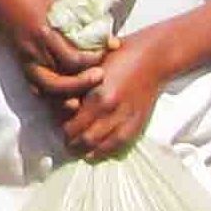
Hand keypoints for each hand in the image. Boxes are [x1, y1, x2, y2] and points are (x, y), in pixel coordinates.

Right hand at [0, 0, 104, 99]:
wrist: (0, 6)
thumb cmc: (33, 0)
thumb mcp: (60, 3)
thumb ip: (87, 22)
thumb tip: (114, 42)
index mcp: (45, 33)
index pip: (72, 58)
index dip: (91, 61)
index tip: (104, 56)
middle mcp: (35, 52)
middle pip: (60, 80)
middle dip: (82, 84)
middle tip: (100, 76)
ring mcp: (27, 63)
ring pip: (48, 90)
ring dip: (68, 95)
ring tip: (85, 92)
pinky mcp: (23, 69)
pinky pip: (37, 91)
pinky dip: (52, 99)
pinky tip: (67, 97)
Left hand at [61, 30, 168, 158]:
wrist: (151, 58)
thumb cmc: (117, 56)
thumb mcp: (91, 67)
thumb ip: (77, 87)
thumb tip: (60, 104)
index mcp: (96, 94)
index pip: (73, 123)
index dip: (64, 130)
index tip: (59, 129)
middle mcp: (110, 109)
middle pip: (85, 138)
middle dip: (73, 143)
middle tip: (66, 143)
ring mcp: (126, 118)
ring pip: (101, 145)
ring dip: (87, 151)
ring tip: (79, 151)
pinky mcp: (138, 123)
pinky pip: (120, 144)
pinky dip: (106, 152)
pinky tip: (96, 154)